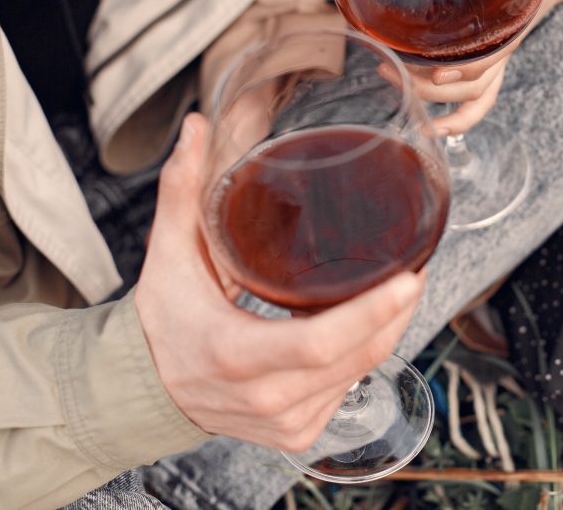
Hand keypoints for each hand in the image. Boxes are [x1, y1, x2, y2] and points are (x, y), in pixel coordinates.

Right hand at [134, 113, 425, 451]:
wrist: (145, 392)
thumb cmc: (163, 322)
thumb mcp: (168, 255)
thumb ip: (182, 190)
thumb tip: (197, 128)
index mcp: (235, 355)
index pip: (318, 342)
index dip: (371, 313)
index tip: (409, 278)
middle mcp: (266, 398)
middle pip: (357, 357)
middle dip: (398, 312)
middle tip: (417, 267)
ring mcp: (287, 423)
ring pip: (361, 373)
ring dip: (386, 331)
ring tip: (398, 288)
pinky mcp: (299, 434)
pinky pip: (350, 388)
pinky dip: (363, 355)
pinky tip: (365, 324)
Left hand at [391, 0, 562, 133]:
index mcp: (510, 13)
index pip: (491, 53)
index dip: (464, 66)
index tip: (435, 68)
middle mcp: (505, 41)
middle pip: (474, 81)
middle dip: (429, 84)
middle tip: (388, 66)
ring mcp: (500, 54)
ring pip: (476, 96)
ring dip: (436, 101)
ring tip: (394, 84)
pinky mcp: (491, 59)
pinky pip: (480, 99)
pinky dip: (459, 120)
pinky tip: (431, 127)